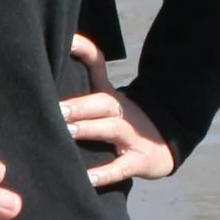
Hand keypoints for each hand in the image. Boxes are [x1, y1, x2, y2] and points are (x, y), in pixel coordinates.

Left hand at [60, 35, 175, 186]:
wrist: (165, 145)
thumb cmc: (123, 124)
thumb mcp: (106, 101)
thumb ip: (82, 85)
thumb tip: (57, 56)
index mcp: (110, 96)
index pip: (98, 66)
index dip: (85, 50)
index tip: (68, 40)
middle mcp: (122, 112)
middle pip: (103, 102)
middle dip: (79, 105)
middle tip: (55, 109)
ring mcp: (133, 136)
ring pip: (112, 129)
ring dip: (90, 129)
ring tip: (67, 133)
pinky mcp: (140, 161)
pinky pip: (122, 167)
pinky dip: (105, 174)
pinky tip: (88, 179)